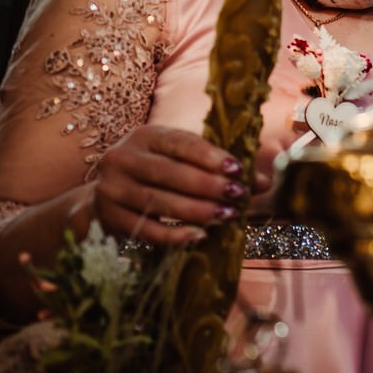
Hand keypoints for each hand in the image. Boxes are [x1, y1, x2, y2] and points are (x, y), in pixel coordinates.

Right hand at [91, 124, 244, 247]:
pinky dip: (175, 235)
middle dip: (207, 185)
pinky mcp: (109, 218)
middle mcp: (122, 158)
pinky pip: (146, 229)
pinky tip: (200, 236)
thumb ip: (221, 167)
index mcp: (145, 136)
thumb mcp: (183, 160)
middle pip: (169, 173)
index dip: (210, 156)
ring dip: (196, 210)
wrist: (107, 194)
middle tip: (238, 195)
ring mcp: (111, 188)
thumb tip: (265, 182)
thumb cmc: (158, 172)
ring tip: (226, 215)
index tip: (238, 168)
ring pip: (158, 201)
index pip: (180, 143)